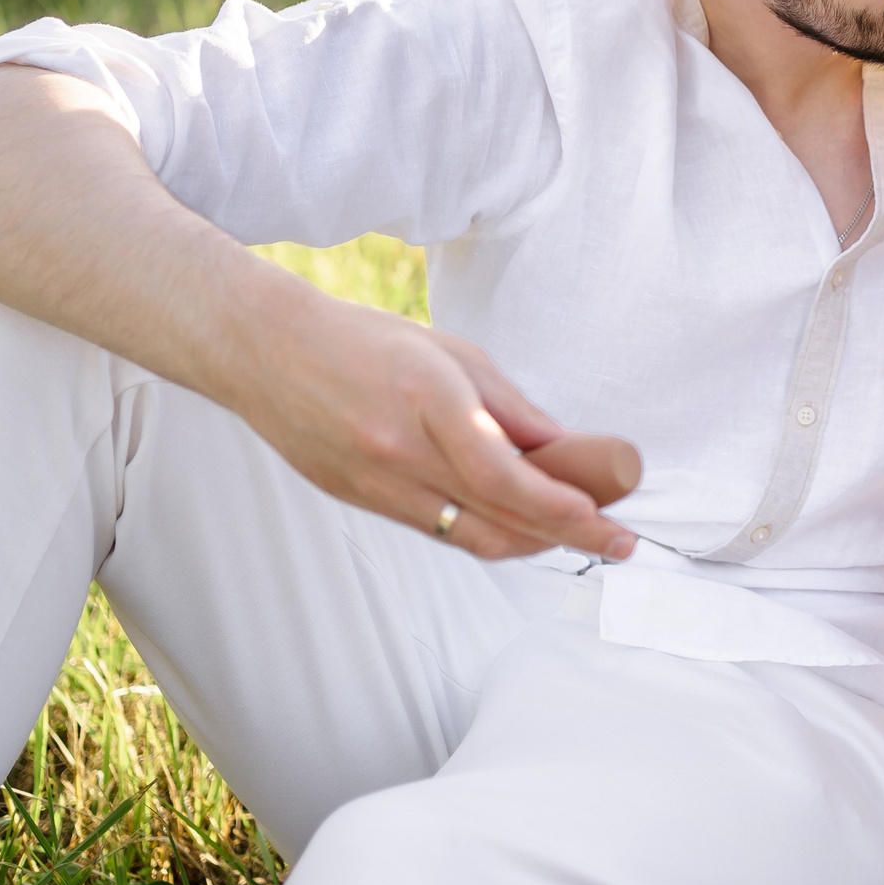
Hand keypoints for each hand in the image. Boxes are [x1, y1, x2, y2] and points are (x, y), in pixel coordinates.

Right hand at [234, 293, 640, 560]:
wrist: (267, 352)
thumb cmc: (365, 342)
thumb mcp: (452, 354)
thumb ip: (511, 407)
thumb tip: (565, 451)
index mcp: (428, 402)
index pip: (504, 476)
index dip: (561, 507)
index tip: (607, 519)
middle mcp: (400, 453)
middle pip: (497, 518)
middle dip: (566, 536)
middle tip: (617, 542)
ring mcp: (376, 486)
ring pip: (469, 537)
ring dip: (531, 542)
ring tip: (578, 535)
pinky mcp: (362, 502)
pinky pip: (438, 531)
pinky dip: (487, 533)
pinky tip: (520, 526)